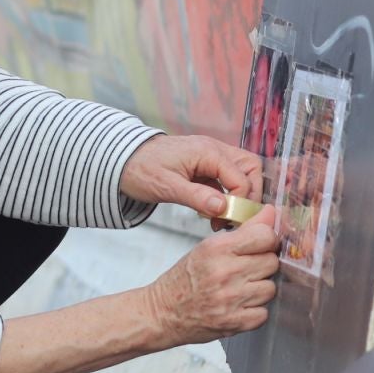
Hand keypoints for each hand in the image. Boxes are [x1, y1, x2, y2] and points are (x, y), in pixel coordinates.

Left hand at [120, 134, 262, 218]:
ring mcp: (211, 157)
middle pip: (251, 168)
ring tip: (224, 219)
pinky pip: (227, 179)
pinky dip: (226, 196)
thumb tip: (223, 208)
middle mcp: (214, 150)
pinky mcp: (205, 166)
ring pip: (242, 172)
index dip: (240, 202)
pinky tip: (213, 214)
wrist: (122, 160)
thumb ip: (197, 197)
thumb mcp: (167, 187)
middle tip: (236, 218)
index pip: (241, 178)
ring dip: (239, 196)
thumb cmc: (141, 169)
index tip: (230, 222)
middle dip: (249, 195)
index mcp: (208, 152)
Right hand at [144, 206, 280, 343]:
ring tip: (241, 288)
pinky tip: (239, 305)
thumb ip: (244, 230)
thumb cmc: (184, 279)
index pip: (265, 236)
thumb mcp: (208, 247)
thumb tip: (271, 213)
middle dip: (263, 264)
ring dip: (259, 289)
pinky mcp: (234, 322)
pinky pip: (263, 313)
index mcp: (217, 249)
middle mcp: (224, 272)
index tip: (262, 244)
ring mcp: (230, 299)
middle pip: (271, 262)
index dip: (267, 239)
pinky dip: (254, 311)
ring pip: (270, 288)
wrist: (163, 312)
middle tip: (247, 269)